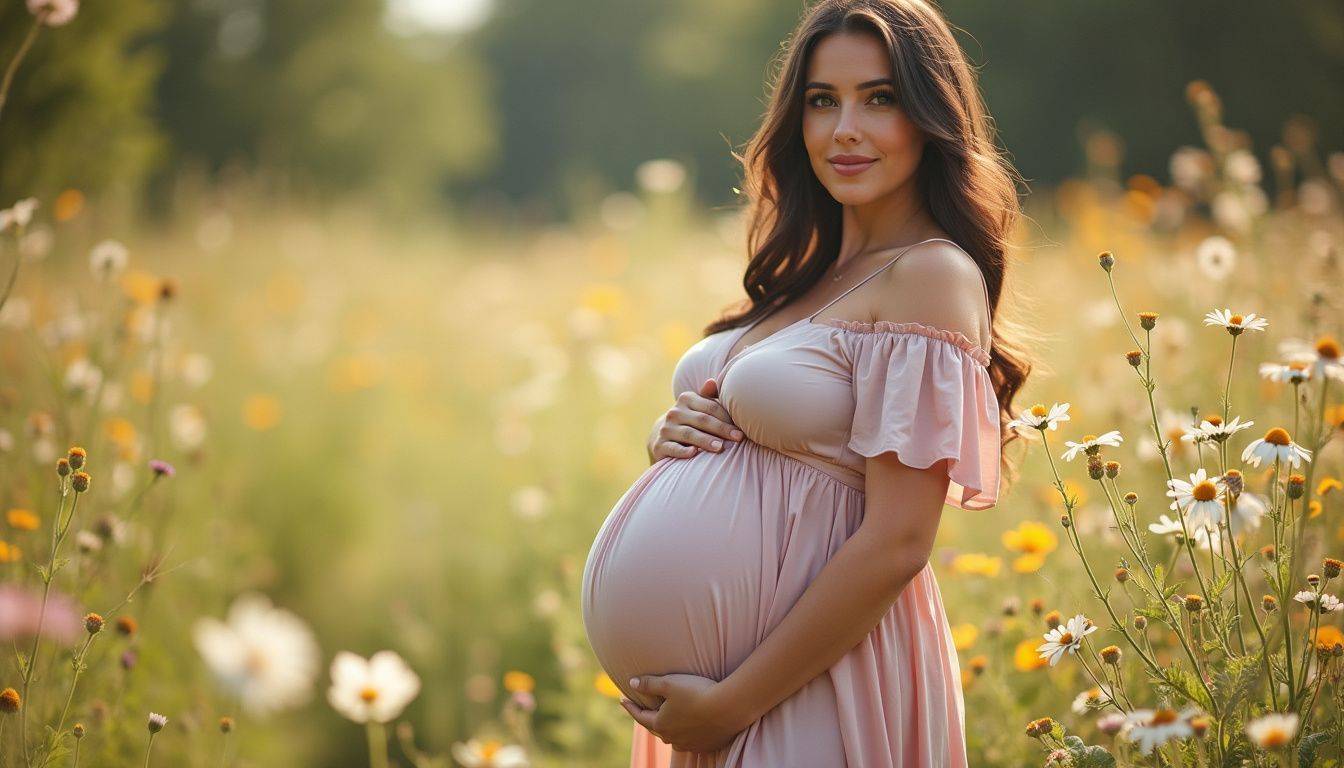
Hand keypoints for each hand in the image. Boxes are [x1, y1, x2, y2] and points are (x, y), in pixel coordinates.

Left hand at [619, 673, 745, 753]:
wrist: (729, 707)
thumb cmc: (697, 692)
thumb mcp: (669, 683)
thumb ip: (649, 683)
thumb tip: (631, 683)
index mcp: (661, 724)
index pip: (640, 716)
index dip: (630, 707)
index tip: (622, 700)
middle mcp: (673, 738)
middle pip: (656, 728)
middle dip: (648, 719)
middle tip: (643, 711)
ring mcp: (690, 744)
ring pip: (673, 737)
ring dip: (669, 728)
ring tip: (667, 720)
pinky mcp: (706, 745)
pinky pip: (691, 740)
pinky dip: (686, 732)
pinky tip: (689, 726)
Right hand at [651, 378, 743, 460]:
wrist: (663, 435)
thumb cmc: (691, 419)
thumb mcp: (700, 406)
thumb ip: (709, 396)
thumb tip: (713, 381)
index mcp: (686, 399)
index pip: (710, 408)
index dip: (727, 418)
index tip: (741, 430)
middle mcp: (674, 412)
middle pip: (702, 420)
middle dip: (722, 429)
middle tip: (738, 438)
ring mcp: (666, 429)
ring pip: (688, 434)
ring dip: (705, 440)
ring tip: (720, 447)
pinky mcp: (660, 445)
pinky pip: (673, 448)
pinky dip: (683, 451)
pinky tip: (694, 453)